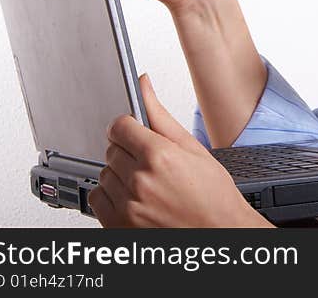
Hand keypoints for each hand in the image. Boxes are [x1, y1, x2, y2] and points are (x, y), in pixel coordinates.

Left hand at [87, 74, 273, 227]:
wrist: (219, 232)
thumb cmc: (213, 195)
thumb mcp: (193, 148)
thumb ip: (161, 116)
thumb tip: (144, 85)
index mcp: (159, 156)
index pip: (120, 126)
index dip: (129, 127)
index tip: (135, 131)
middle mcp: (140, 180)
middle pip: (112, 149)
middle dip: (127, 151)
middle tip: (151, 162)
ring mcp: (127, 205)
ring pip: (104, 173)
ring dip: (120, 174)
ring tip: (147, 183)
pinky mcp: (118, 225)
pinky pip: (98, 199)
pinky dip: (111, 196)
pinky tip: (135, 197)